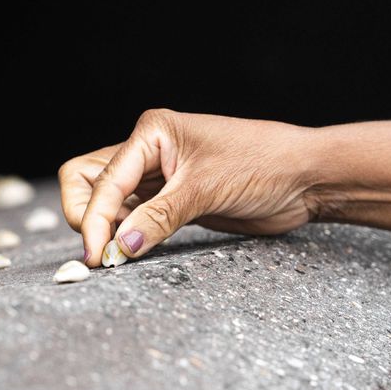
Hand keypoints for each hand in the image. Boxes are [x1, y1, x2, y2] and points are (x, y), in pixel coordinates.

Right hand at [58, 109, 317, 265]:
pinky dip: (126, 234)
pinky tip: (132, 251)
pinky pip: (134, 216)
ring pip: (107, 200)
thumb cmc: (263, 165)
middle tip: (101, 252)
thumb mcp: (207, 190)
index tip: (99, 255)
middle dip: (87, 215)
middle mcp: (149, 150)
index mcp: (153, 132)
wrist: (304, 178)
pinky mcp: (172, 201)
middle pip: (88, 181)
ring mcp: (159, 176)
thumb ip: (161, 217)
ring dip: (106, 228)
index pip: (103, 178)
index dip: (96, 219)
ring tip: (116, 257)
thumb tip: (122, 247)